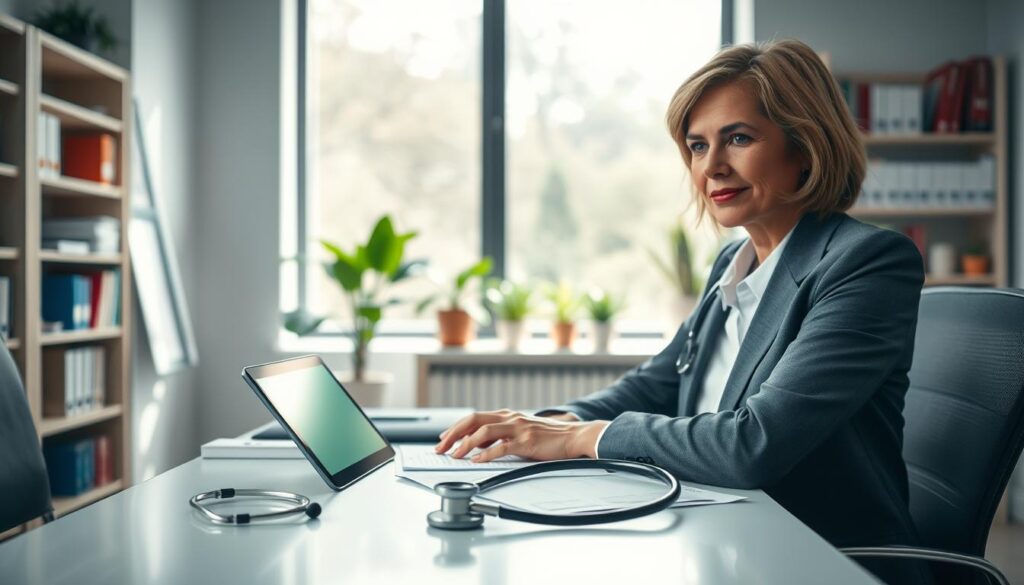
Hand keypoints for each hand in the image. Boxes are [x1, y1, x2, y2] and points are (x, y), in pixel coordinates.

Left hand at [434, 409, 607, 462]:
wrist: (573, 436)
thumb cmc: (548, 437)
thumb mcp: (520, 431)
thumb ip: (501, 435)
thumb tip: (478, 445)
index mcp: (507, 415)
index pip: (474, 418)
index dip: (455, 427)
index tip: (443, 438)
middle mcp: (509, 418)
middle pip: (473, 420)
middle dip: (453, 434)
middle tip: (441, 447)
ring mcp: (517, 428)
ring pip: (483, 432)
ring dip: (465, 444)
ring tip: (455, 455)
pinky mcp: (526, 441)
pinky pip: (501, 447)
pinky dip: (486, 454)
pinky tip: (477, 461)